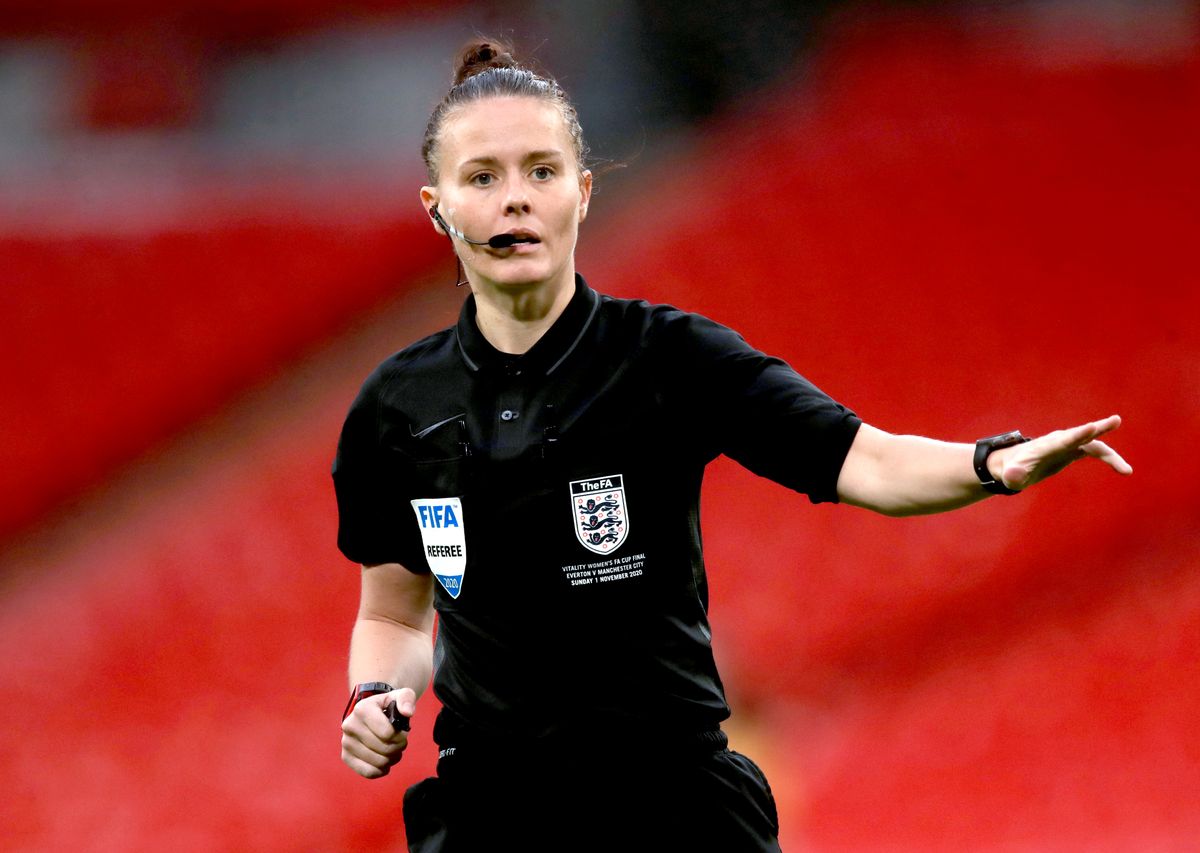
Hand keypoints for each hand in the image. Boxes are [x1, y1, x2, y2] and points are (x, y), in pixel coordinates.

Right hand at [340, 687, 415, 778]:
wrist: (371, 712)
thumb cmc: (388, 706)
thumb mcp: (400, 695)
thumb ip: (407, 699)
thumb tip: (407, 712)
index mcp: (362, 709)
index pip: (388, 733)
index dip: (401, 736)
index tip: (403, 733)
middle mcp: (350, 725)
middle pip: (385, 749)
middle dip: (398, 748)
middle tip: (399, 742)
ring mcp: (346, 742)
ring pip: (378, 762)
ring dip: (392, 759)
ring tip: (393, 750)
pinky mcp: (346, 756)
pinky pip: (368, 772)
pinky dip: (381, 770)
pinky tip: (385, 762)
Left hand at [990, 414, 1131, 491]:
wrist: (1014, 463)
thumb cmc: (1012, 469)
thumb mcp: (1011, 475)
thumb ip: (1013, 475)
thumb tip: (1012, 478)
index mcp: (1046, 446)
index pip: (1064, 439)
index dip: (1078, 434)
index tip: (1092, 427)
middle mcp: (1060, 441)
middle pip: (1082, 434)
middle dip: (1099, 428)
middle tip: (1116, 420)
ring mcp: (1069, 444)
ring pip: (1094, 445)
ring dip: (1111, 457)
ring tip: (1127, 471)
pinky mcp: (1073, 451)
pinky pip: (1095, 452)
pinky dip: (1109, 459)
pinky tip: (1123, 470)